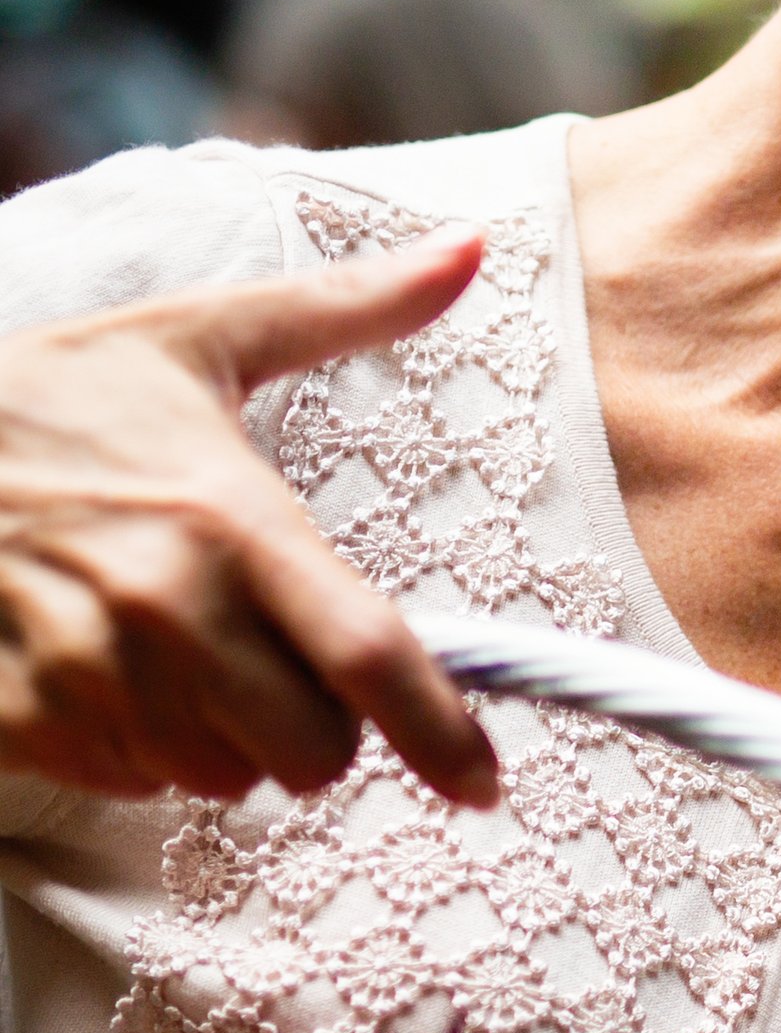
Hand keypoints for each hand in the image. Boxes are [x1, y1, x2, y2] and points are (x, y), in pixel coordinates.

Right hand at [0, 235, 499, 809]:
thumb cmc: (53, 397)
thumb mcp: (198, 338)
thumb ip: (345, 306)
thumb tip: (472, 247)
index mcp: (230, 520)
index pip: (371, 658)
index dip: (442, 738)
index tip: (483, 786)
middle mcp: (164, 606)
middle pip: (310, 751)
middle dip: (319, 729)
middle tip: (282, 668)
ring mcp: (83, 671)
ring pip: (219, 777)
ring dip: (223, 741)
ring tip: (180, 655)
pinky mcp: (15, 716)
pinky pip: (126, 781)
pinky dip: (136, 748)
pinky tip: (108, 673)